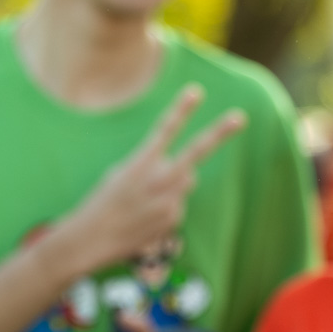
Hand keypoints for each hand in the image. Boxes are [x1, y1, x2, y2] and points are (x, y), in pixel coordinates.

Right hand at [54, 85, 245, 275]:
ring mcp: (169, 201)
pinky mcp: (174, 219)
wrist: (91, 240)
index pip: (165, 130)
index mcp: (140, 163)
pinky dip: (166, 205)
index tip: (197, 91)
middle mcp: (158, 181)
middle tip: (240, 117)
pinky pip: (178, 203)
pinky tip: (145, 216)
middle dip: (219, 133)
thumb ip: (155, 167)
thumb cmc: (102, 202)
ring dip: (174, 182)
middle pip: (195, 152)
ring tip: (145, 199)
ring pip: (187, 180)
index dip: (182, 110)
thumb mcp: (121, 174)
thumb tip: (190, 174)